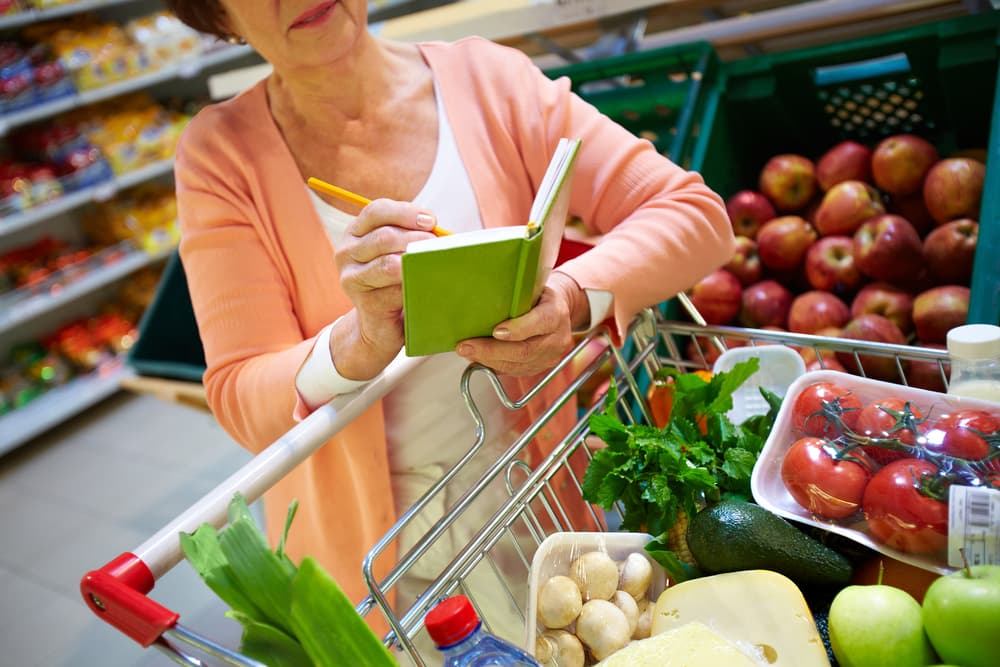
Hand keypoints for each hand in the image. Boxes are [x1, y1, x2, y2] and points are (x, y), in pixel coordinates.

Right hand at [332, 199, 437, 378]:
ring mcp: (351, 278)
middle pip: (384, 236)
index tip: (431, 221)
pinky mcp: (363, 302)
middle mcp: (346, 252)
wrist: (380, 325)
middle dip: (416, 238)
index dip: (405, 212)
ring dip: (416, 261)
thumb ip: (409, 236)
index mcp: (356, 232)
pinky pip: (394, 290)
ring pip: (388, 263)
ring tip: (435, 261)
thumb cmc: (394, 283)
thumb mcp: (397, 252)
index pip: (376, 211)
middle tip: (438, 245)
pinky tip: (428, 283)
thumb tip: (440, 232)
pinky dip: (414, 285)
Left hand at [456, 271, 590, 375]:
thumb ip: (514, 297)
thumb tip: (481, 304)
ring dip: (489, 361)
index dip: (517, 329)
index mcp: (556, 313)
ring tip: (467, 352)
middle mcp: (557, 338)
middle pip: (524, 350)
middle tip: (466, 346)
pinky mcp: (540, 367)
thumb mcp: (531, 288)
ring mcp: (550, 356)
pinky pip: (515, 371)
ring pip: (518, 365)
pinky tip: (478, 359)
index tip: (494, 331)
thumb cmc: (539, 296)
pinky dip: (494, 366)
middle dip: (491, 351)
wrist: (559, 310)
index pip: (540, 323)